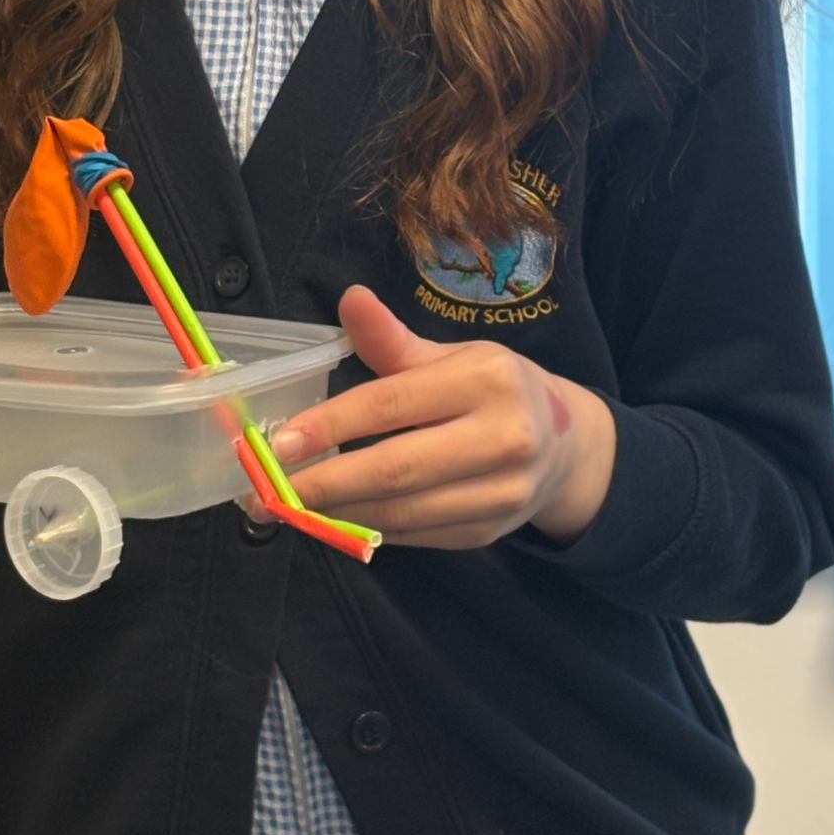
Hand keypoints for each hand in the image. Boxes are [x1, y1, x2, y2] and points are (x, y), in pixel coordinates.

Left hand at [265, 285, 616, 548]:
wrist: (566, 446)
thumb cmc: (494, 389)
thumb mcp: (452, 355)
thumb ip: (392, 340)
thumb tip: (348, 299)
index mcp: (485, 381)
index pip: (393, 405)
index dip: (331, 425)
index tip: (279, 442)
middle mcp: (501, 439)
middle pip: (395, 469)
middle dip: (323, 482)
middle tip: (267, 489)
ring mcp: (500, 493)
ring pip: (401, 512)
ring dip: (337, 513)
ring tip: (289, 505)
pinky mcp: (489, 532)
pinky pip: (414, 535)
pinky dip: (367, 528)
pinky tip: (333, 518)